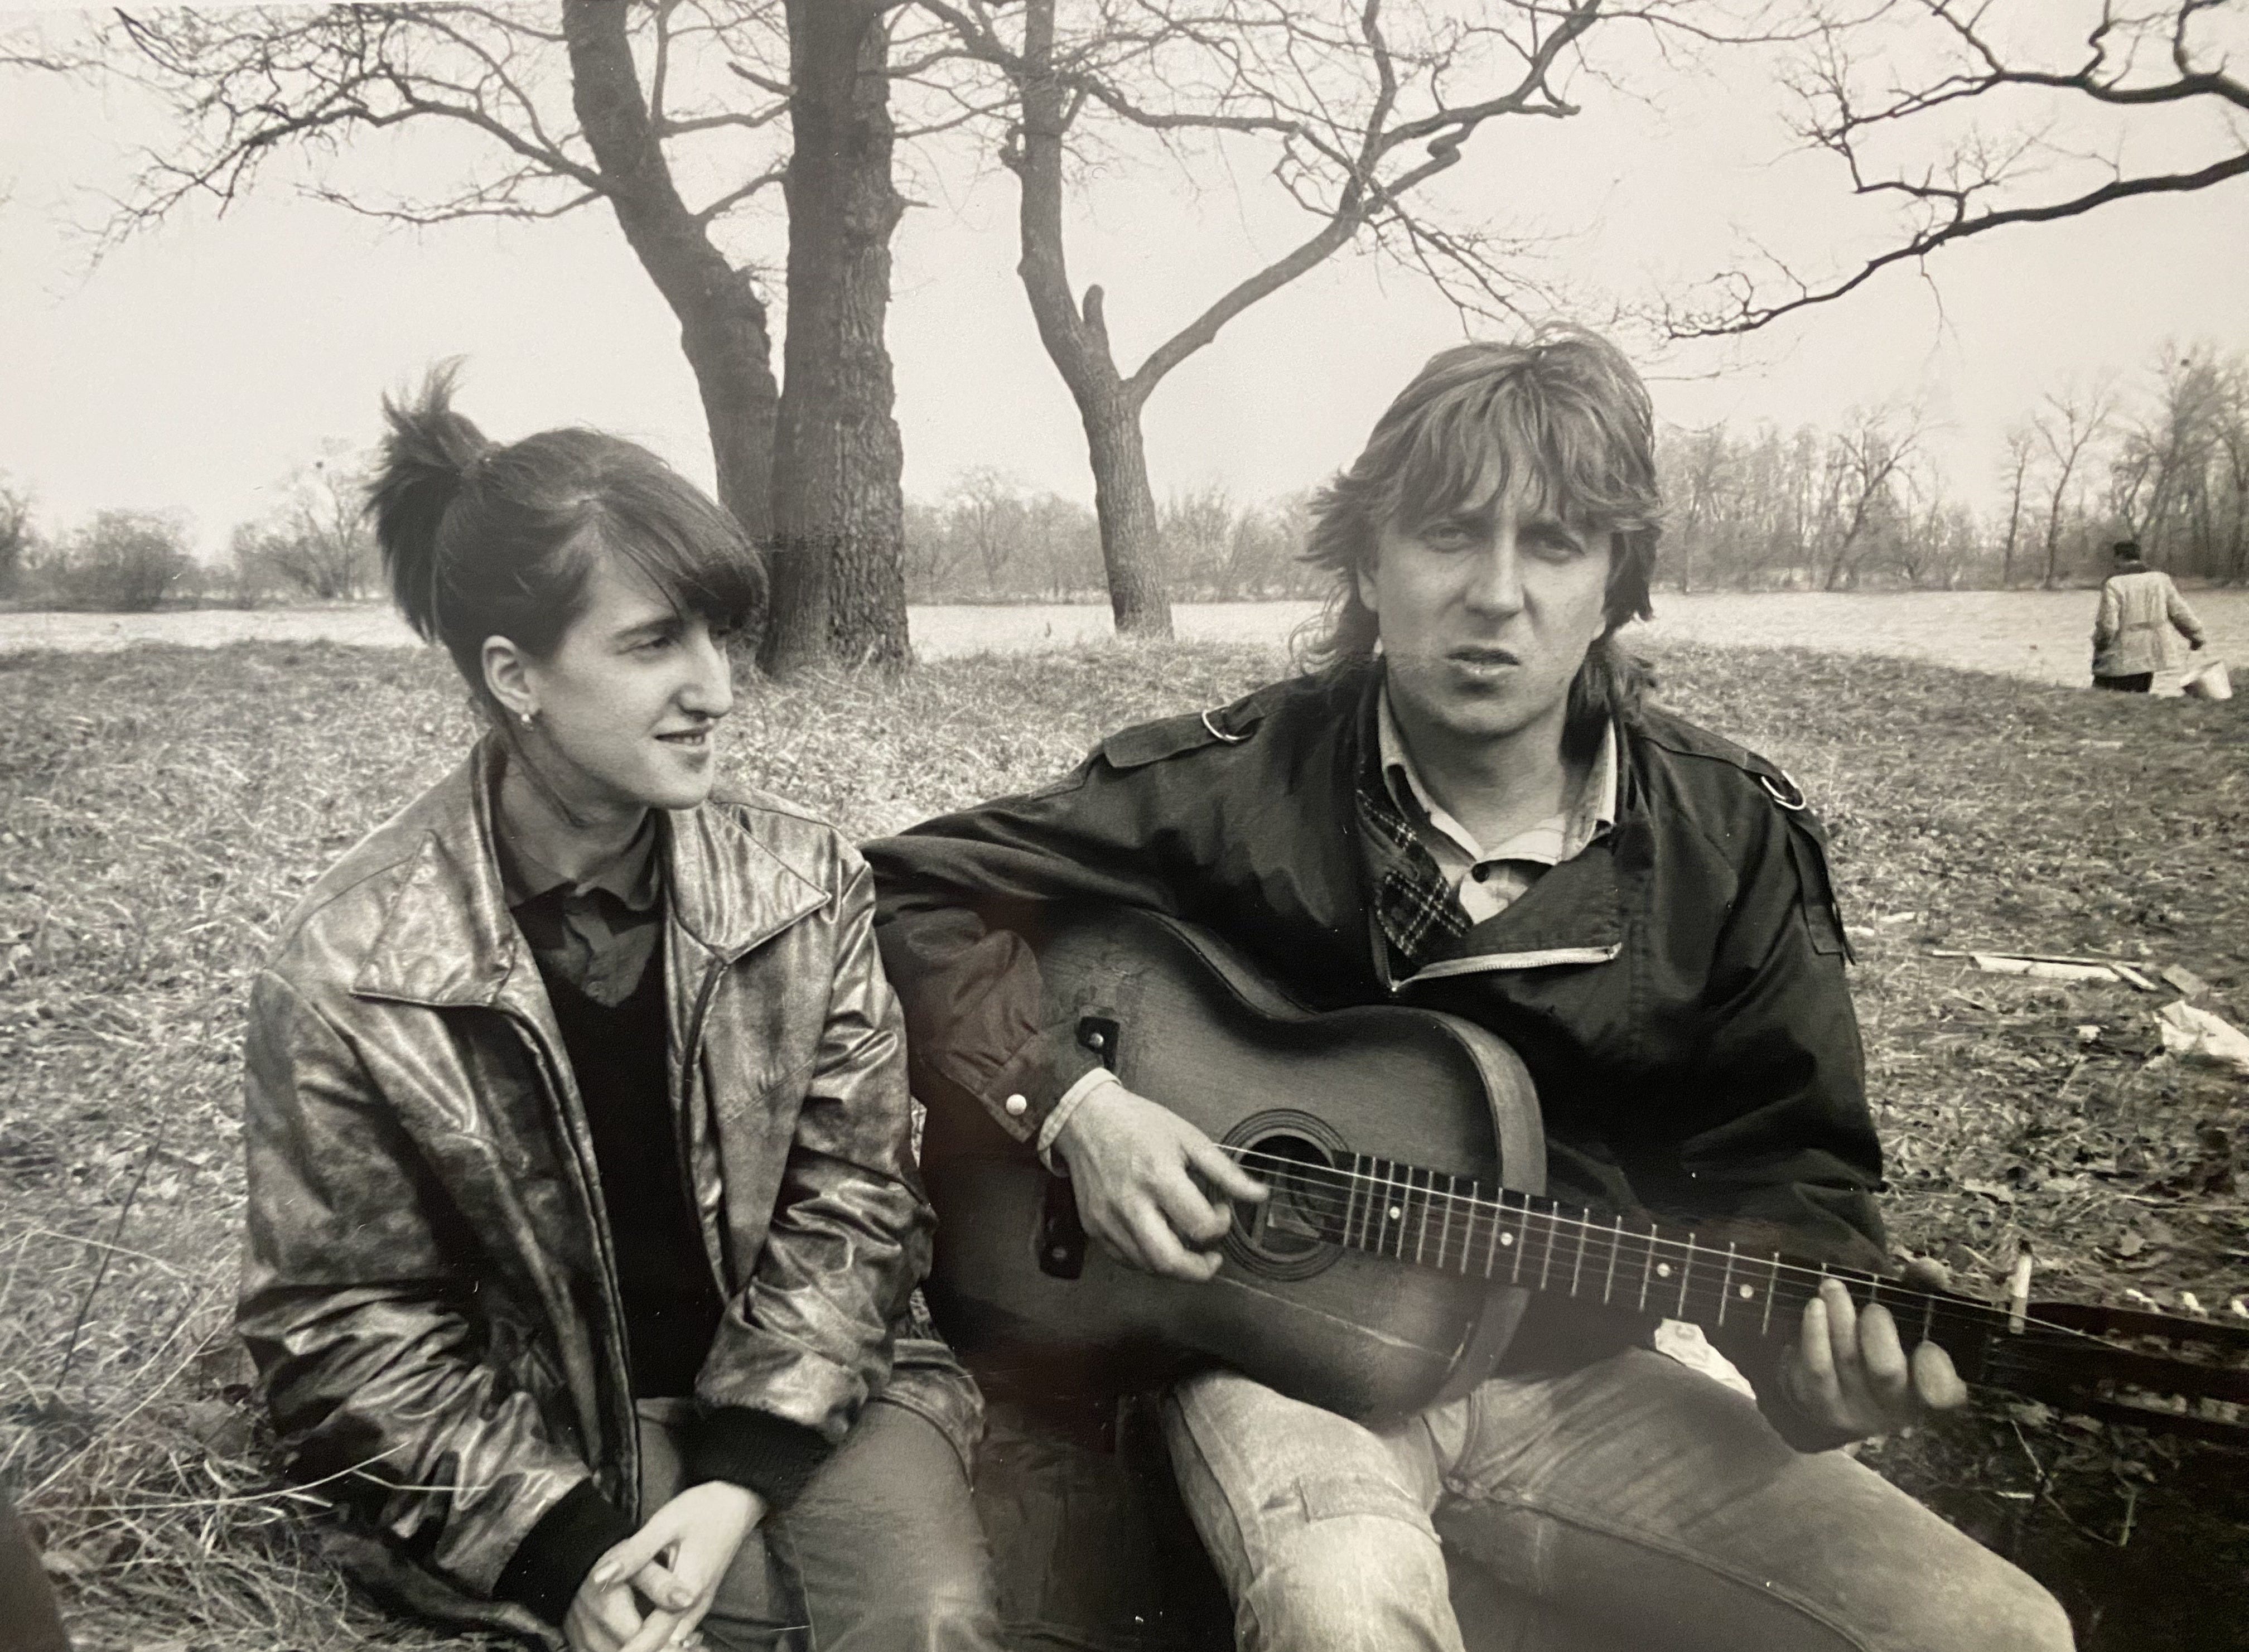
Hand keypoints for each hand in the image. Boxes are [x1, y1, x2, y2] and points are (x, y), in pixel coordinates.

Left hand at [565, 1481, 763, 1651]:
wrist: (738, 1500)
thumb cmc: (703, 1509)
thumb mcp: (664, 1524)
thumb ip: (633, 1554)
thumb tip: (598, 1579)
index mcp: (685, 1593)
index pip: (651, 1639)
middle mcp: (694, 1607)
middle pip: (662, 1647)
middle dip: (636, 1649)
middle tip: (606, 1646)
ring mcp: (700, 1606)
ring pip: (671, 1642)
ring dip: (648, 1645)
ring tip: (620, 1642)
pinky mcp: (700, 1601)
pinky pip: (678, 1632)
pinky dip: (659, 1638)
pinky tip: (641, 1634)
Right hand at [1051, 1081, 1265, 1280]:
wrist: (1085, 1118)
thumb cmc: (1138, 1124)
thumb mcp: (1188, 1138)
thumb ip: (1226, 1172)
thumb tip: (1260, 1195)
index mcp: (1158, 1176)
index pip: (1200, 1225)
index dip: (1220, 1224)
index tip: (1220, 1209)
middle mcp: (1130, 1203)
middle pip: (1169, 1261)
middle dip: (1200, 1270)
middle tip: (1212, 1259)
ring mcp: (1108, 1219)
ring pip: (1148, 1266)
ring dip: (1176, 1265)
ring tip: (1186, 1242)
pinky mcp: (1094, 1227)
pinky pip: (1126, 1259)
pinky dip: (1149, 1259)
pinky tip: (1160, 1239)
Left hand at [1779, 1259, 1967, 1442]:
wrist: (1842, 1376)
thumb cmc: (1887, 1340)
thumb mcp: (1910, 1316)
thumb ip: (1924, 1290)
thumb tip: (1928, 1268)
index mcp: (1931, 1392)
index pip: (1944, 1394)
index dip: (1937, 1373)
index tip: (1927, 1345)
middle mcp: (1896, 1410)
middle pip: (1886, 1372)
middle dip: (1877, 1331)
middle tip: (1873, 1308)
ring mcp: (1855, 1412)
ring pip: (1846, 1363)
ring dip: (1839, 1319)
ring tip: (1833, 1288)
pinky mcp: (1819, 1406)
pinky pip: (1814, 1371)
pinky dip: (1814, 1334)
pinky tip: (1814, 1307)